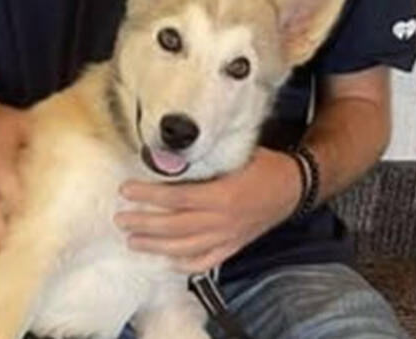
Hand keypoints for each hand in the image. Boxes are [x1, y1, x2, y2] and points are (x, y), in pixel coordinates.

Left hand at [115, 147, 302, 273]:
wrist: (295, 187)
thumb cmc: (265, 165)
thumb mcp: (236, 153)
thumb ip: (205, 157)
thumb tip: (171, 152)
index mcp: (222, 195)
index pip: (176, 198)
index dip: (148, 196)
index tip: (126, 191)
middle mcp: (223, 220)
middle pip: (174, 227)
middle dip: (144, 225)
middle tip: (121, 220)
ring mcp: (228, 237)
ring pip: (185, 248)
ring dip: (156, 246)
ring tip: (133, 240)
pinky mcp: (234, 246)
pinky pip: (206, 261)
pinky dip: (185, 263)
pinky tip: (167, 259)